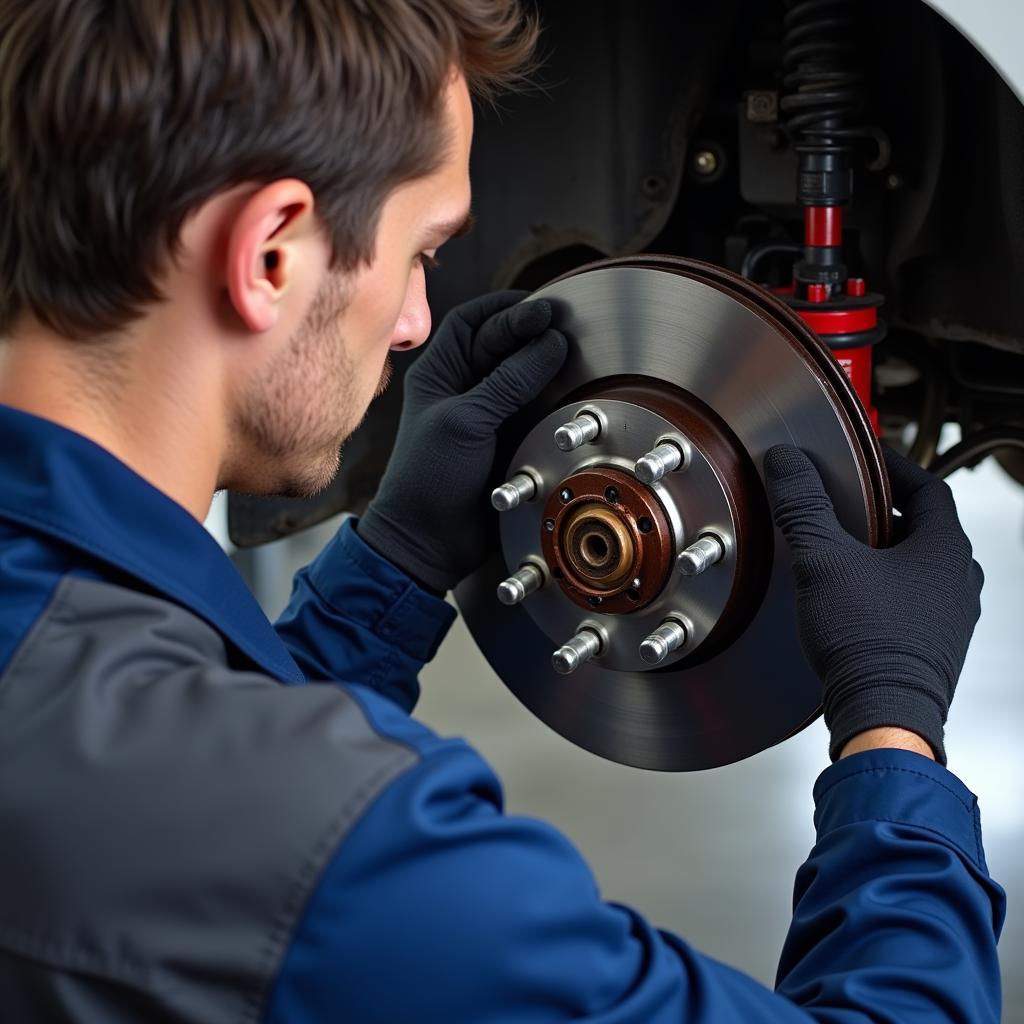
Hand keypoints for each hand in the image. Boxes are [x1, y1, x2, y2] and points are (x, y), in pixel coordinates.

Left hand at [358, 291, 566, 593]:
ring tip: (572, 350)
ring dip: (545, 361)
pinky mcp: (509, 439)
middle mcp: (463, 388)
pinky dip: (551, 393)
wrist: (431, 541)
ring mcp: (487, 414)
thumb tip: (550, 342)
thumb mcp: (467, 421)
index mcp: (439, 373)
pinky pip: (534, 406)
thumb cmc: (428, 479)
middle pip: (501, 343)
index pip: (473, 322)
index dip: (506, 309)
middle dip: (532, 330)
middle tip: (564, 324)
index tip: (542, 307)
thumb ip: (508, 381)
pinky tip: (570, 385)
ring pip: (522, 374)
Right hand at [763, 444, 982, 763]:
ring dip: (886, 549)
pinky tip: (852, 594)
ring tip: (846, 546)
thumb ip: (804, 505)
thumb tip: (788, 463)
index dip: (894, 466)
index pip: (928, 485)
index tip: (868, 459)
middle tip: (850, 501)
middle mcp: (957, 581)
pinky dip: (886, 584)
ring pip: (920, 564)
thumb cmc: (868, 643)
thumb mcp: (823, 559)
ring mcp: (950, 616)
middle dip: (885, 509)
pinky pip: (914, 598)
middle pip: (925, 525)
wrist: (882, 714)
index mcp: (944, 549)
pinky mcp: (932, 644)